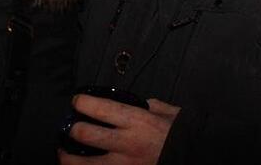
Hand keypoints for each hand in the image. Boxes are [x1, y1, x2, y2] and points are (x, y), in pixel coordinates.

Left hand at [59, 96, 179, 164]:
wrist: (197, 157)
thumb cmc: (183, 136)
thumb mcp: (170, 113)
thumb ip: (150, 106)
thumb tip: (139, 102)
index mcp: (136, 121)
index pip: (97, 107)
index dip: (80, 102)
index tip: (77, 101)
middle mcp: (126, 143)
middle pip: (84, 134)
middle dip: (71, 129)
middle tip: (69, 128)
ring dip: (67, 159)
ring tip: (63, 154)